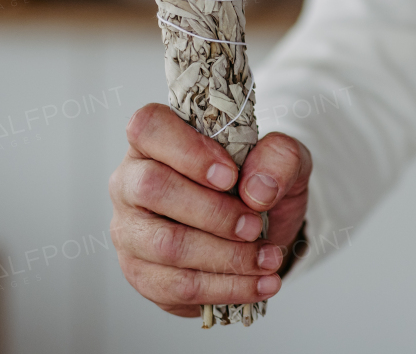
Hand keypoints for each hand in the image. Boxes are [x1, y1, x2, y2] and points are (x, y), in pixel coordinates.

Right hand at [109, 102, 311, 316]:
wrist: (260, 228)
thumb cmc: (258, 181)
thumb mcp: (284, 159)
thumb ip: (279, 158)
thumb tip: (257, 189)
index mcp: (156, 139)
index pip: (149, 127)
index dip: (188, 150)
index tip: (230, 176)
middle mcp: (131, 180)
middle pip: (152, 188)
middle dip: (213, 212)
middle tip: (254, 225)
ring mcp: (131, 229)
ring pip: (165, 245)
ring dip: (225, 256)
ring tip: (267, 258)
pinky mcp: (141, 273)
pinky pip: (176, 286)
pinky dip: (225, 288)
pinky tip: (259, 283)